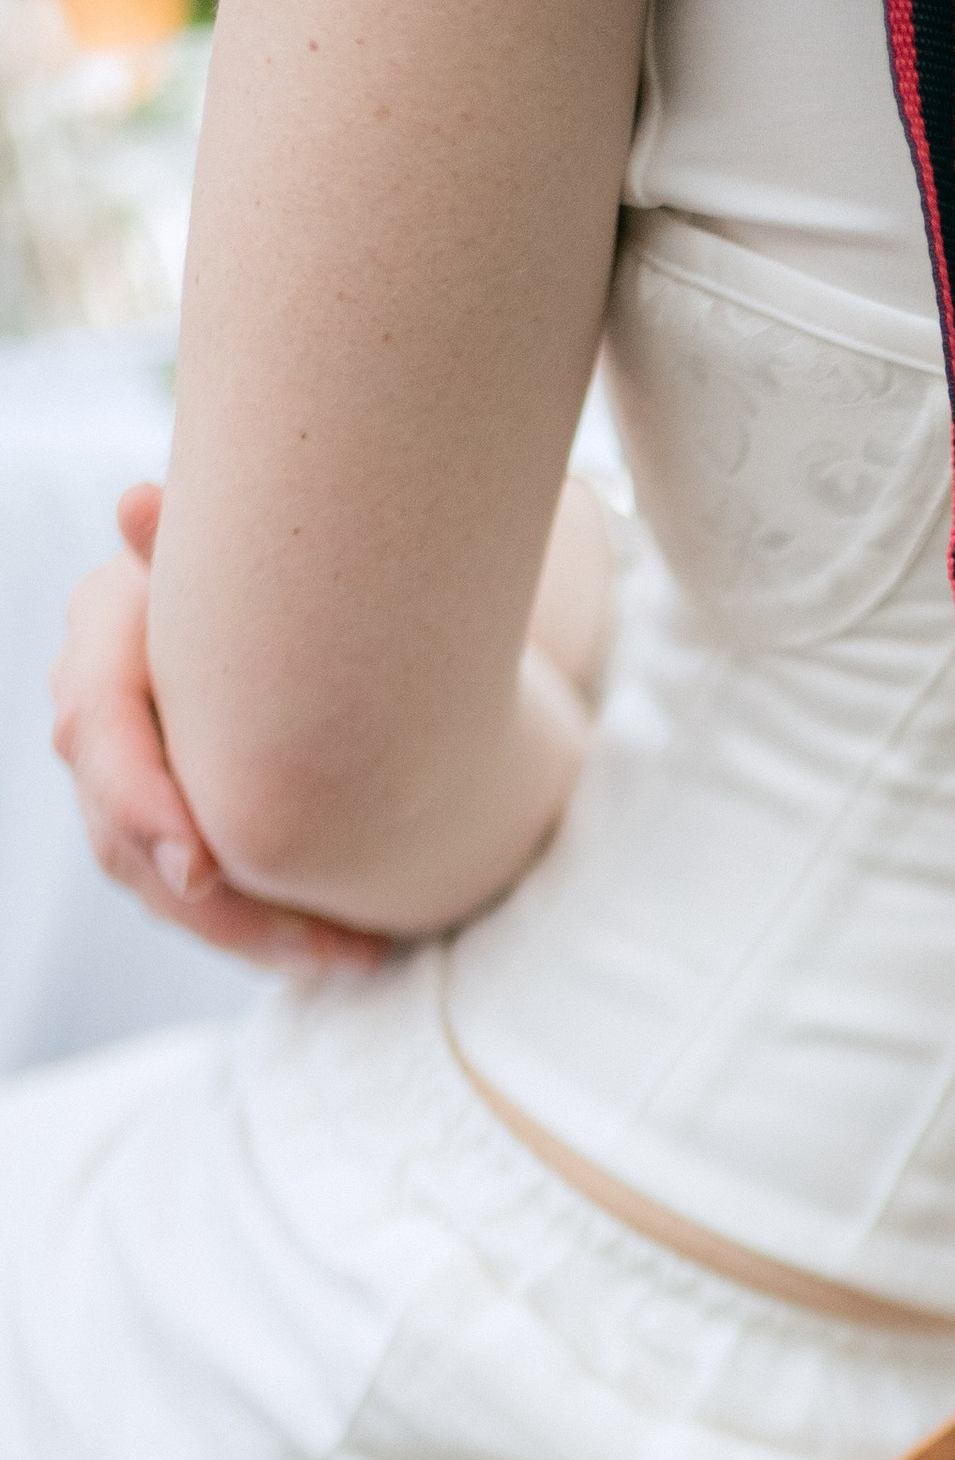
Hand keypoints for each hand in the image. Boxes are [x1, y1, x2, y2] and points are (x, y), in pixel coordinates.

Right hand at [49, 488, 381, 973]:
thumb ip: (191, 545)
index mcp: (103, 639)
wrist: (305, 604)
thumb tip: (138, 504)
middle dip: (215, 902)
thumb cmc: (278, 568)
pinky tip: (353, 952)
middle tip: (307, 945)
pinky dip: (268, 934)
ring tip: (353, 955)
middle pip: (123, 836)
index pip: (97, 733)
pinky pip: (195, 902)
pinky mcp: (160, 827)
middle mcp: (96, 715)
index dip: (141, 804)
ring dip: (256, 934)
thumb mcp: (251, 552)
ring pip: (159, 886)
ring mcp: (119, 779)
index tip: (205, 868)